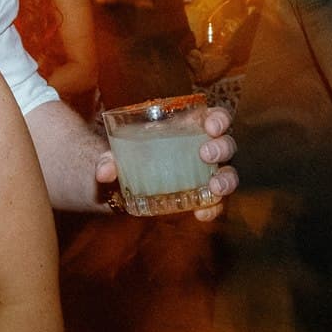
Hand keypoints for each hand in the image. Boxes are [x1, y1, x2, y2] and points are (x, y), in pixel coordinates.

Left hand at [95, 106, 235, 221]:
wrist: (125, 186)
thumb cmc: (129, 158)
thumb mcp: (116, 156)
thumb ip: (108, 159)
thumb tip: (103, 172)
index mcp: (191, 128)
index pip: (215, 117)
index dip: (219, 119)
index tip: (210, 125)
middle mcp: (206, 149)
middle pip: (227, 144)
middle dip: (221, 148)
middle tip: (205, 154)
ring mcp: (207, 175)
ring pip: (228, 174)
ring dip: (226, 180)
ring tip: (213, 187)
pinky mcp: (203, 197)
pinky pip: (216, 203)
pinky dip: (212, 208)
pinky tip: (202, 214)